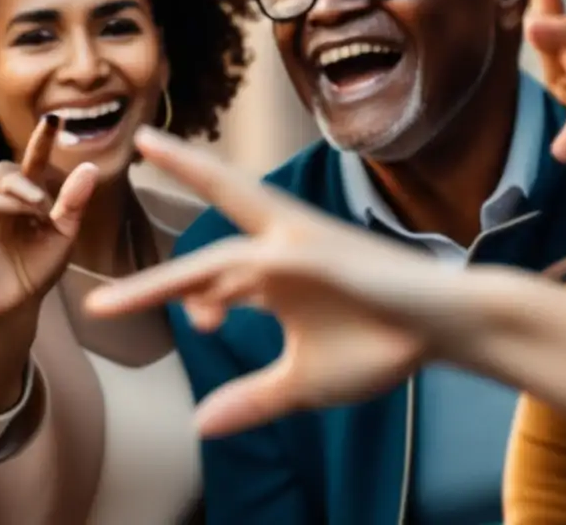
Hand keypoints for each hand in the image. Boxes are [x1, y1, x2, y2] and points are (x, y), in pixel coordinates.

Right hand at [0, 96, 98, 317]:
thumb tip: (88, 166)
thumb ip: (73, 202)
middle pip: (10, 163)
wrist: (22, 300)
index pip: (34, 161)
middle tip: (51, 121)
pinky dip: (12, 202)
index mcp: (29, 196)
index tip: (53, 115)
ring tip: (42, 204)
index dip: (41, 138)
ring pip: (1, 176)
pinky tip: (29, 210)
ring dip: (24, 184)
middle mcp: (7, 198)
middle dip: (33, 142)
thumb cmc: (41, 265)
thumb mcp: (65, 233)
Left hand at [86, 128, 464, 437]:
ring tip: (124, 261)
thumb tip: (200, 425)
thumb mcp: (301, 381)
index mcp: (273, 266)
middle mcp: (282, 245)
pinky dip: (223, 289)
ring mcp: (299, 247)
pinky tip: (204, 311)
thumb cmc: (380, 342)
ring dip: (170, 266)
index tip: (118, 313)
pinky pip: (254, 269)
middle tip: (144, 140)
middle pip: (224, 196)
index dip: (165, 289)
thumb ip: (252, 399)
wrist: (446, 328)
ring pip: (220, 249)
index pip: (206, 266)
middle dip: (186, 166)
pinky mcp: (316, 257)